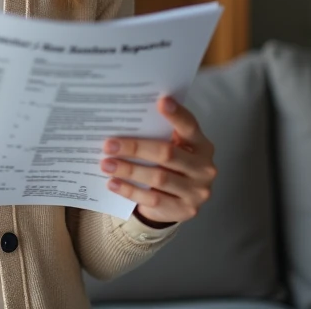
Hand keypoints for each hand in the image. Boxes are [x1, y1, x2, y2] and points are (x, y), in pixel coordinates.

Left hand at [100, 96, 216, 226]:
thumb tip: (126, 119)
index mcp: (202, 145)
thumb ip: (159, 135)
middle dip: (135, 148)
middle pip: (167, 153)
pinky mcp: (185, 210)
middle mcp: (204, 167)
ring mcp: (197, 191)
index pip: (190, 127)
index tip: (161, 101)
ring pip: (158, 177)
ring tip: (106, 164)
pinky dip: (130, 190)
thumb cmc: (170, 166)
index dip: (177, 115)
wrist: (178, 202)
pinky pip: (153, 199)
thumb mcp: (172, 148)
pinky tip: (113, 183)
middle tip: (109, 144)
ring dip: (129, 170)